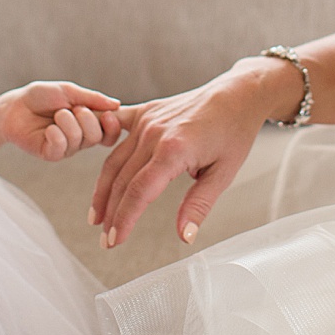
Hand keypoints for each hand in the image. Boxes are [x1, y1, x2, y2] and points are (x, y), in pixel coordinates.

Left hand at [1, 81, 121, 161]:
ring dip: (68, 122)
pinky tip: (49, 129)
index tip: (108, 114)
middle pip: (98, 137)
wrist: (15, 106)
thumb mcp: (68, 91)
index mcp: (89, 122)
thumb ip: (92, 98)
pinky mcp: (51, 154)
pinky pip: (61, 148)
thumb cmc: (42, 96)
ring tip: (57, 114)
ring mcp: (66, 148)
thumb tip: (116, 105)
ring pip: (79, 141)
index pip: (110, 132)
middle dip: (87, 119)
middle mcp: (81, 138)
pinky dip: (56, 135)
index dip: (113, 126)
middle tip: (73, 108)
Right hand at [90, 62, 280, 247]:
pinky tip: (98, 168)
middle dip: (111, 213)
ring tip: (96, 216)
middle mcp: (154, 133)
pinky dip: (103, 148)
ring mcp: (146, 120)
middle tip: (105, 239)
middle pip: (122, 180)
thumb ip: (199, 205)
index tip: (115, 240)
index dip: (124, 220)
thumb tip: (184, 236)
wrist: (238, 94)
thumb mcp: (224, 173)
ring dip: (103, 190)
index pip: (139, 192)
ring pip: (114, 161)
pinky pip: (115, 130)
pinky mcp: (145, 111)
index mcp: (174, 149)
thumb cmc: (235, 131)